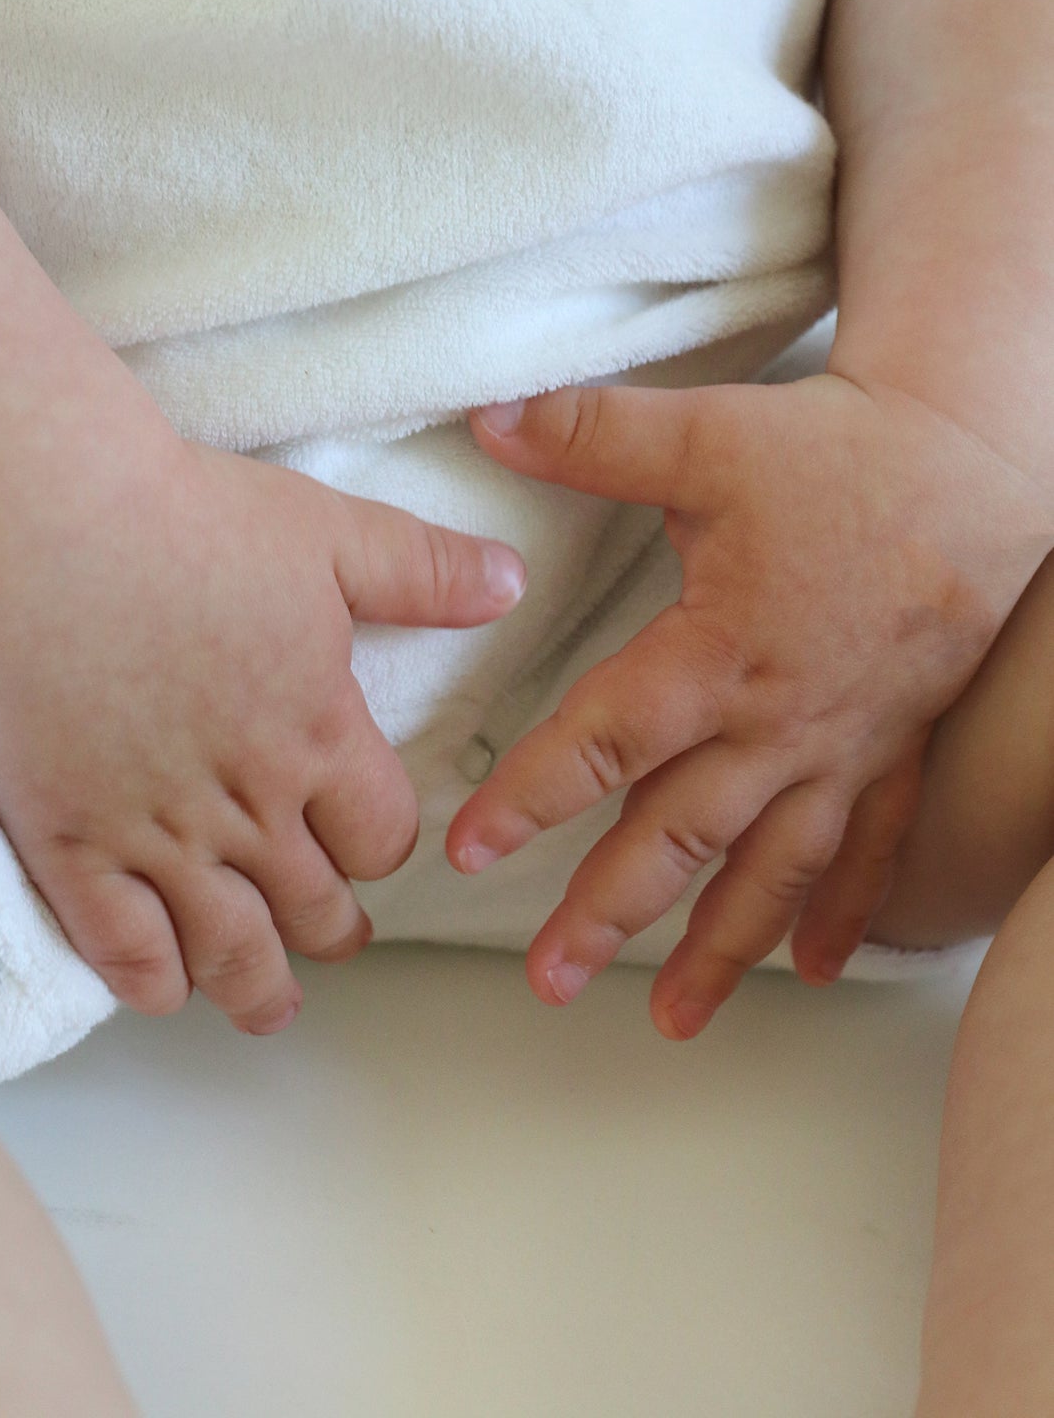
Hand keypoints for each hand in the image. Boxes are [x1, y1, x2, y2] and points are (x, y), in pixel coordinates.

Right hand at [0, 431, 525, 1034]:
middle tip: (333, 938)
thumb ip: (422, 571)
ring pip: (229, 947)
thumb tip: (510, 584)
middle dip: (332, 930)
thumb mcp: (328, 532)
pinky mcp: (73, 845)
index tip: (367, 846)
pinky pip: (124, 948)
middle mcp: (249, 804)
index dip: (379, 848)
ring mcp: (158, 835)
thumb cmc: (184, 522)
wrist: (46, 536)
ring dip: (258, 987)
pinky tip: (164, 986)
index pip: (379, 836)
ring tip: (267, 1006)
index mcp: (317, 735)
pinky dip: (154, 981)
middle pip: (312, 905)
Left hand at [444, 369, 1052, 1037]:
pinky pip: (870, 850)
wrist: (973, 462)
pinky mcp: (896, 746)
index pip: (604, 738)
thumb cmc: (840, 453)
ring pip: (773, 867)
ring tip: (667, 1018)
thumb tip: (489, 422)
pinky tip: (813, 969)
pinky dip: (842, 913)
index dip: (531, 795)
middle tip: (549, 977)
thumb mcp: (705, 435)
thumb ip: (590, 437)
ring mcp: (845, 745)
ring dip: (719, 947)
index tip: (468, 848)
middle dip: (610, 911)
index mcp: (719, 651)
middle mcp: (779, 720)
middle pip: (681, 834)